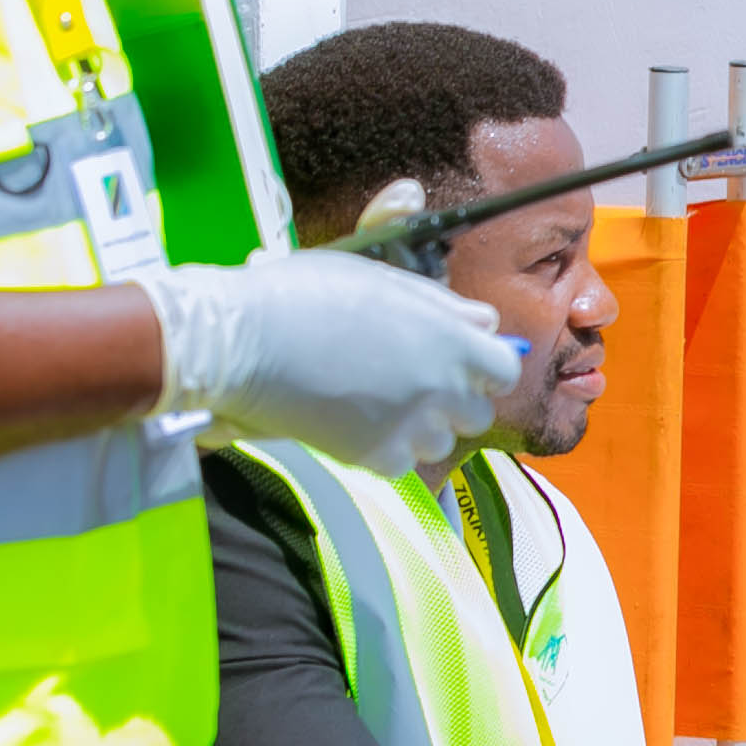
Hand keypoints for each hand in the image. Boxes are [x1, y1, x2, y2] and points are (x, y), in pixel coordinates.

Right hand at [137, 247, 518, 474]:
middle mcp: (443, 385)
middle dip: (451, 403)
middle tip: (409, 386)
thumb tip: (487, 324)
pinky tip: (351, 422)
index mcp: (452, 338)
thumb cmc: (305, 295)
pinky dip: (382, 450)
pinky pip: (401, 464)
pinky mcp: (376, 455)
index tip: (460, 367)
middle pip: (476, 413)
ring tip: (373, 402)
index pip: (504, 370)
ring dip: (417, 429)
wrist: (241, 339)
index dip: (482, 369)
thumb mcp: (382, 281)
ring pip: (440, 442)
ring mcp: (412, 424)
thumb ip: (443, 307)